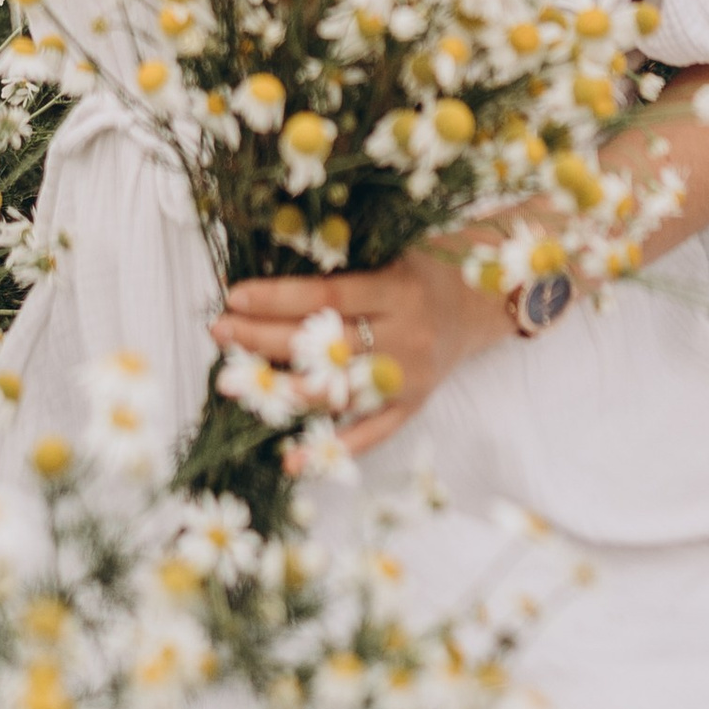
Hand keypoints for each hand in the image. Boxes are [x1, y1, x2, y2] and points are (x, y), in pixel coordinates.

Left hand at [214, 248, 517, 456]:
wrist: (487, 300)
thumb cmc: (428, 265)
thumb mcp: (393, 249)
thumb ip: (344, 261)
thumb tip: (272, 264)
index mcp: (399, 290)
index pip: (329, 297)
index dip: (279, 299)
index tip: (234, 296)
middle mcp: (406, 337)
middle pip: (325, 345)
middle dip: (265, 340)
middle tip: (220, 334)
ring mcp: (410, 377)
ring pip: (339, 393)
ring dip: (282, 390)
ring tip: (235, 384)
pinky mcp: (414, 406)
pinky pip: (371, 434)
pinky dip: (331, 448)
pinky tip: (291, 459)